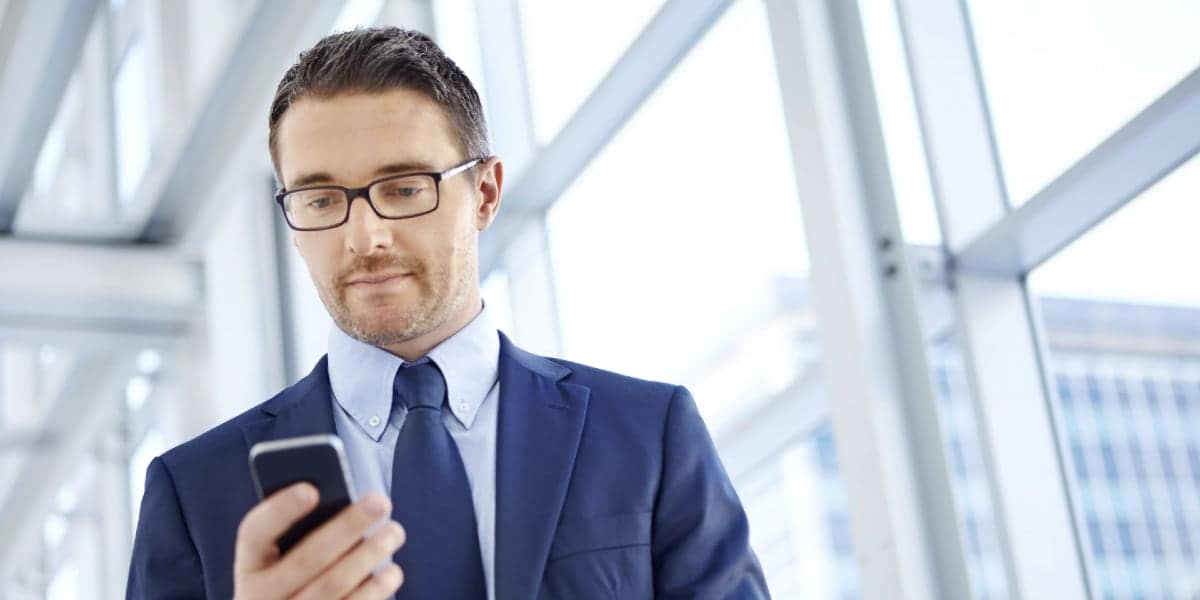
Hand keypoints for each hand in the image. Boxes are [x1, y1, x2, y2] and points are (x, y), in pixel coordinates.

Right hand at [233, 483, 404, 598]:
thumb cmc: (294, 579)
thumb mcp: (282, 559)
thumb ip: (303, 532)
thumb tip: (349, 505)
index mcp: (249, 567)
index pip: (254, 533)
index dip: (279, 510)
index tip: (311, 490)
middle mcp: (260, 597)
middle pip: (306, 559)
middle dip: (346, 527)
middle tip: (380, 501)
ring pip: (332, 586)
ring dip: (368, 556)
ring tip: (394, 532)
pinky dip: (374, 591)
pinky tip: (391, 572)